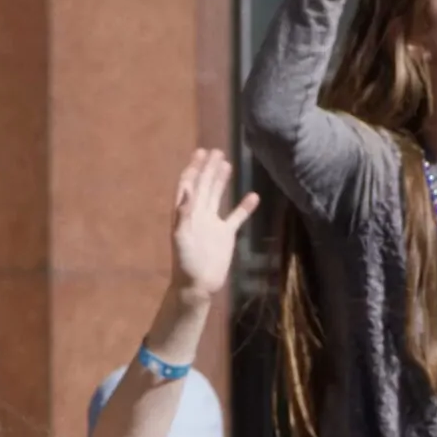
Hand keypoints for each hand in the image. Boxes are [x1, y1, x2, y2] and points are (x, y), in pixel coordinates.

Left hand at [170, 149, 259, 302]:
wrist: (197, 285)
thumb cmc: (185, 263)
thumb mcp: (182, 237)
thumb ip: (184, 213)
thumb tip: (188, 189)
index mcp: (186, 213)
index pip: (189, 184)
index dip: (194, 168)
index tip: (200, 153)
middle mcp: (199, 214)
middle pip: (204, 185)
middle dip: (209, 168)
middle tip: (216, 151)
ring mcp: (213, 224)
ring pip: (218, 196)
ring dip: (222, 180)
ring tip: (227, 163)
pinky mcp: (226, 235)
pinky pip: (236, 217)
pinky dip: (244, 207)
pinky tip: (254, 195)